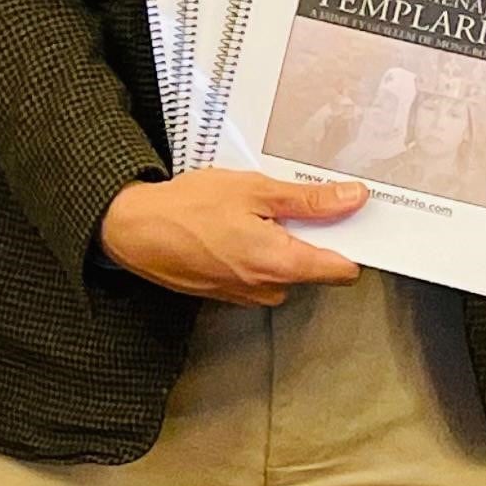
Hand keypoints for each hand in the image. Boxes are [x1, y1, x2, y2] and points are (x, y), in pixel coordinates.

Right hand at [99, 170, 364, 305]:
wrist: (132, 230)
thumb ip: (308, 200)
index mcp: (281, 263)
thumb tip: (352, 199)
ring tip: (250, 212)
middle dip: (308, 237)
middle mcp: (268, 288)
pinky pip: (257, 274)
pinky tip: (231, 228)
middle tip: (283, 203)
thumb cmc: (187, 208)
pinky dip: (253, 253)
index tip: (348, 218)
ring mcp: (245, 295)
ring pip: (284, 270)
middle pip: (313, 268)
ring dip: (278, 244)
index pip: (342, 270)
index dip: (350, 242)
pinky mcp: (226, 294)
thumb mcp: (254, 190)